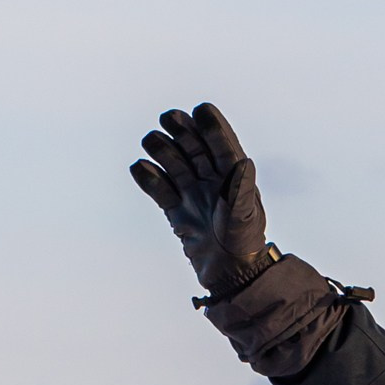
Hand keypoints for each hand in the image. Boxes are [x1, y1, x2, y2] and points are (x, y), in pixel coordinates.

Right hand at [131, 102, 272, 297]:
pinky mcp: (177, 211)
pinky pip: (160, 190)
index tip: (200, 109)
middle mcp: (213, 182)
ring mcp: (193, 195)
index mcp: (235, 177)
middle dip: (182, 131)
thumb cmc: (244, 244)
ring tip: (151, 141)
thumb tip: (244, 161)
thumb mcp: (245, 215)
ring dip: (162, 150)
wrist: (228, 275)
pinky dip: (149, 178)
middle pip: (194, 148)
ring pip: (174, 164)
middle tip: (169, 118)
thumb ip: (241, 188)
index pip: (222, 144)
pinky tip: (139, 167)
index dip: (212, 126)